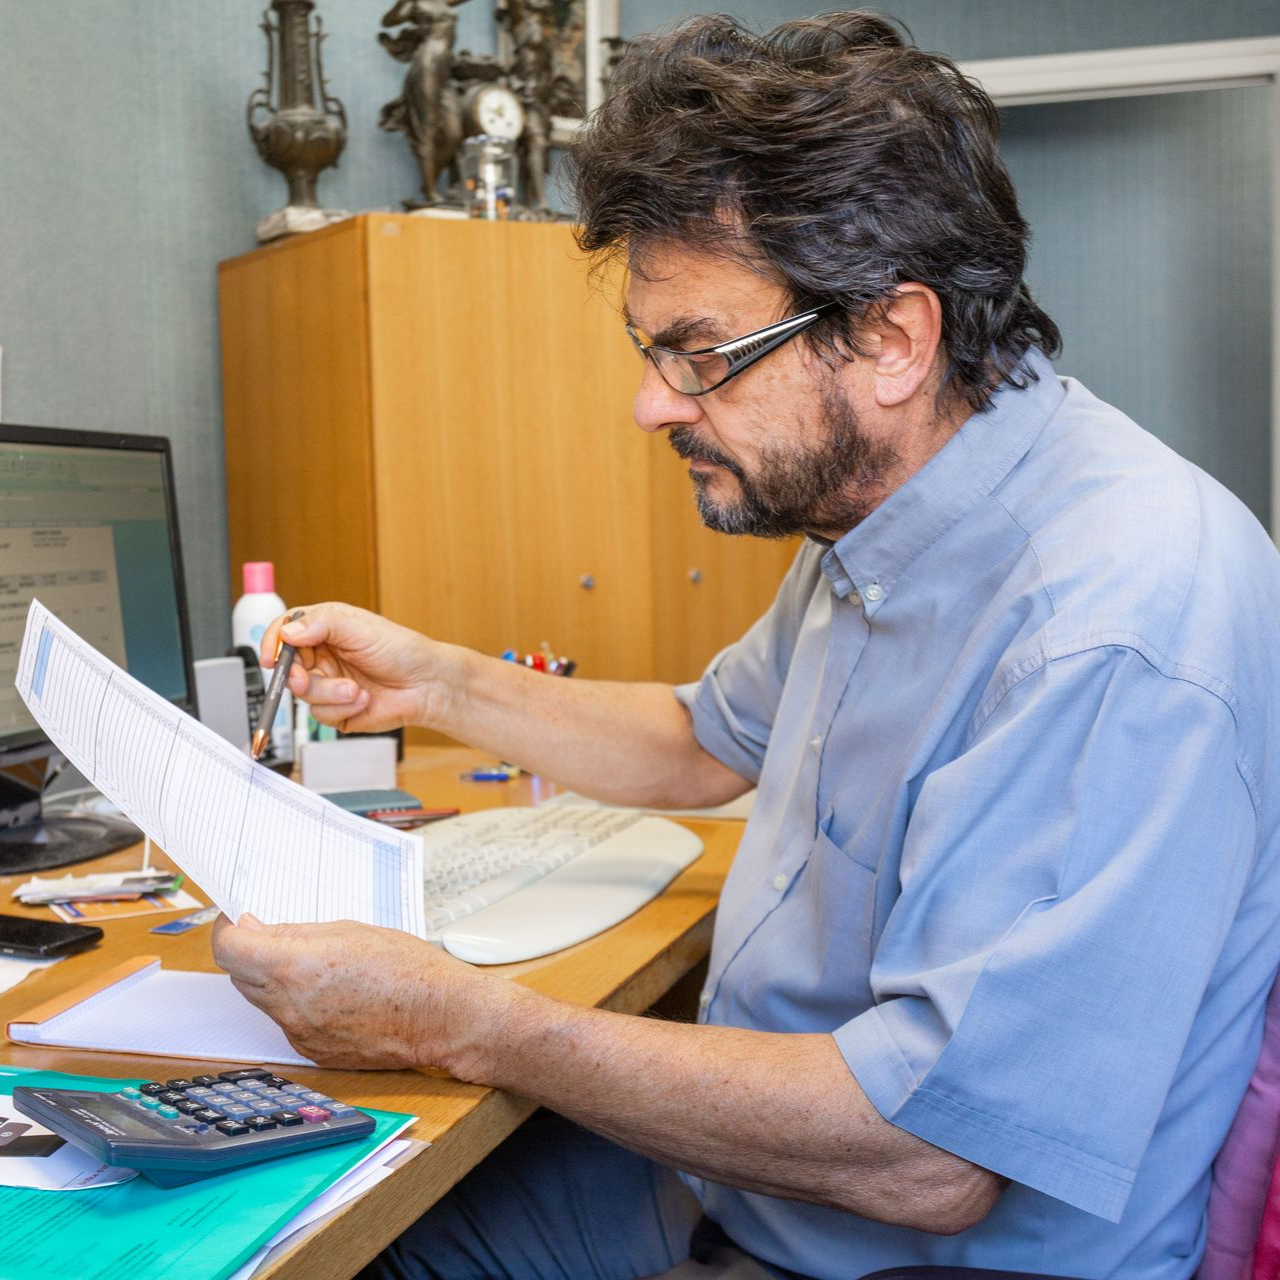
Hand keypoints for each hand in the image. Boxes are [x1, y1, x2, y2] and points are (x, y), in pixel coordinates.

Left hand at [212, 913, 505, 1072]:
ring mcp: (300, 1034)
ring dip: (276, 980)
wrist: (444, 1018)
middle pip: (241, 977)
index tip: (236, 919)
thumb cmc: (410, 968)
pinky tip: (337, 994)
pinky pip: (289, 1022)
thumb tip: (254, 929)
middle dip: (252, 953)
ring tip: (322, 966)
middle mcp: (290, 1007)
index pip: (230, 950)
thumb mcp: (351, 931)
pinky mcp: (313, 1053)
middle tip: (279, 935)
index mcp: (297, 968)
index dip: (226, 930)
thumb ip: (295, 932)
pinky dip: (299, 1005)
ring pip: (264, 1000)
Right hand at [259, 602, 440, 732]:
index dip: (273, 643)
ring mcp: (328, 684)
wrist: (427, 685)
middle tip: (304, 679)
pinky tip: (363, 699)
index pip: (285, 632)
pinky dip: (342, 708)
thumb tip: (289, 631)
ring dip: (329, 694)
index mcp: (324, 630)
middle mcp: (322, 656)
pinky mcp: (337, 709)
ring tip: (356, 689)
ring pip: (303, 695)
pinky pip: (321, 714)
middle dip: (296, 677)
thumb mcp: (361, 628)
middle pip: (288, 668)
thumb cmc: (401, 650)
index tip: (271, 658)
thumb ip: (323, 624)